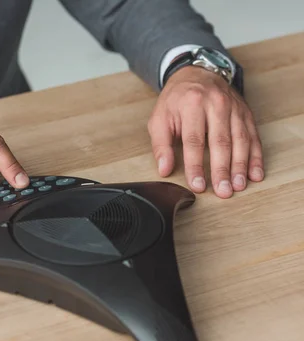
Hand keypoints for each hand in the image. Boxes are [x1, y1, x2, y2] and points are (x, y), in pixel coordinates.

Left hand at [148, 66, 263, 197]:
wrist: (197, 74)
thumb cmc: (176, 101)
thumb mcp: (159, 118)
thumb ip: (161, 145)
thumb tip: (164, 170)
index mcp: (192, 104)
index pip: (194, 141)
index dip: (196, 166)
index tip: (198, 185)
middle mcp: (216, 104)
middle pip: (220, 142)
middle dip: (222, 169)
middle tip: (224, 191)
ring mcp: (234, 108)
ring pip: (240, 140)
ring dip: (241, 166)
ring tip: (238, 186)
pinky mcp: (246, 113)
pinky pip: (253, 137)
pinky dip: (255, 157)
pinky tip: (255, 174)